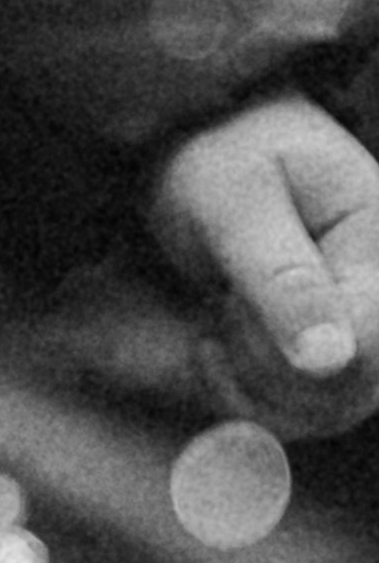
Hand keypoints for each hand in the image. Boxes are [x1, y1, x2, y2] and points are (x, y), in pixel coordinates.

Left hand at [146, 92, 378, 437]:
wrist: (200, 149)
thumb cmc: (218, 160)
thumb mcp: (234, 201)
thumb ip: (280, 276)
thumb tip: (332, 360)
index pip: (365, 347)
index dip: (286, 348)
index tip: (230, 299)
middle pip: (348, 391)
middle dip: (265, 366)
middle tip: (220, 302)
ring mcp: (360, 333)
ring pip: (325, 411)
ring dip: (252, 382)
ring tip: (219, 314)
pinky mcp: (328, 358)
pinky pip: (299, 413)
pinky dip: (246, 393)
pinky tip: (215, 344)